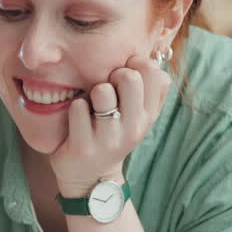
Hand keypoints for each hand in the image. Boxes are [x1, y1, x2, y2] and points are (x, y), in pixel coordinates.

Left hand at [51, 54, 171, 197]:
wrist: (91, 178)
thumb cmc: (112, 134)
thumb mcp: (137, 116)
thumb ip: (146, 87)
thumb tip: (149, 53)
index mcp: (149, 116)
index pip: (157, 75)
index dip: (138, 65)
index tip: (126, 76)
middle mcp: (134, 128)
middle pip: (130, 77)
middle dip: (114, 74)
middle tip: (107, 88)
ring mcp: (109, 139)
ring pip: (103, 91)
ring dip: (93, 91)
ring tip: (92, 104)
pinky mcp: (85, 147)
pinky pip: (77, 108)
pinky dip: (74, 107)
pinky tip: (77, 118)